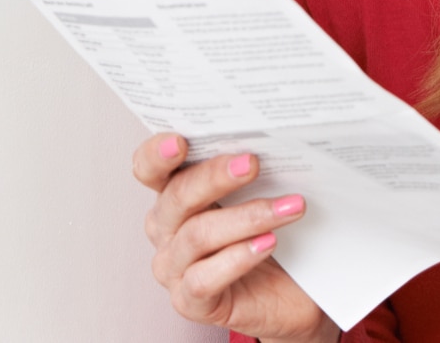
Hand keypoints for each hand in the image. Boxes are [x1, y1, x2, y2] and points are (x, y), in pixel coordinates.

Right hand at [132, 133, 337, 342]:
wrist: (289, 290)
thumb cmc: (271, 234)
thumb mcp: (262, 193)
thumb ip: (253, 167)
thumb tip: (275, 138)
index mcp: (174, 194)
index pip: (150, 168)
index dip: (158, 154)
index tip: (181, 141)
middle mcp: (166, 229)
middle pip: (177, 196)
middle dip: (215, 176)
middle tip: (252, 163)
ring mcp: (173, 267)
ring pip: (197, 235)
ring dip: (247, 217)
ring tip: (288, 207)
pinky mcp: (190, 301)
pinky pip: (204, 278)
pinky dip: (239, 258)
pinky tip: (267, 244)